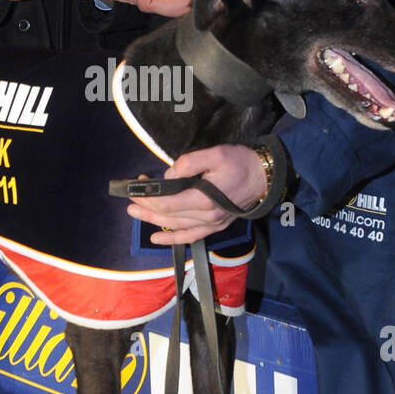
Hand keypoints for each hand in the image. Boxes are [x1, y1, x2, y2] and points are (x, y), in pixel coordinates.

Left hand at [127, 144, 266, 244]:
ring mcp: (211, 224)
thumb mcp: (215, 154)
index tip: (134, 188)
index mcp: (204, 199)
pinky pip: (190, 236)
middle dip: (146, 208)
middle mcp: (206, 216)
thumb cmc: (240, 162)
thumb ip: (189, 163)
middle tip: (129, 201)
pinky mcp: (215, 226)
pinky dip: (172, 239)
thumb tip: (168, 175)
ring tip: (135, 213)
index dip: (147, 198)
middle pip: (167, 216)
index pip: (166, 203)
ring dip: (153, 221)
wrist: (265, 177)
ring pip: (175, 227)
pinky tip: (156, 238)